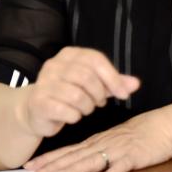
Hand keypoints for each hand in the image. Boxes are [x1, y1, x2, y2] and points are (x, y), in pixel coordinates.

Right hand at [16, 46, 139, 139]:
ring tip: (85, 108)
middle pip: (87, 77)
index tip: (123, 94)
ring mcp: (44, 82)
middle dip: (99, 94)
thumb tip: (136, 84)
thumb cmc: (69, 94)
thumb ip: (114, 83)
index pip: (95, 59)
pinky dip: (74, 116)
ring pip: (77, 95)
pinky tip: (72, 116)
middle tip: (99, 103)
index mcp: (69, 54)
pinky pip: (65, 110)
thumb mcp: (94, 85)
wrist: (35, 110)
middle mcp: (54, 64)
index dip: (113, 77)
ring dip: (87, 107)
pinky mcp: (39, 102)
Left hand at [24, 107, 171, 171]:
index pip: (70, 150)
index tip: (32, 165)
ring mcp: (119, 149)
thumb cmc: (141, 132)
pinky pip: (125, 164)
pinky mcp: (136, 155)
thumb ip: (100, 149)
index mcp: (99, 141)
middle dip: (54, 165)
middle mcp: (104, 144)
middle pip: (76, 156)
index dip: (51, 158)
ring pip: (94, 160)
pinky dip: (116, 170)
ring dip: (75, 169)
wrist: (166, 125)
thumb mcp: (116, 139)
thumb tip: (82, 159)